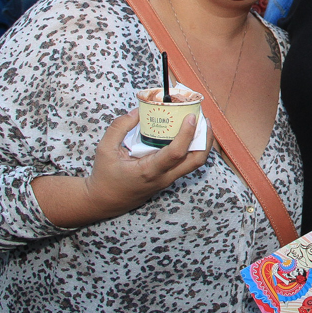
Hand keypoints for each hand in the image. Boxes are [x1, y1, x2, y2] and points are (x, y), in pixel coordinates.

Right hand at [82, 109, 212, 220]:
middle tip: (202, 117)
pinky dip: (194, 147)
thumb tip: (138, 111)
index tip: (191, 117)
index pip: (176, 154)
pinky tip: (189, 133)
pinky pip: (188, 163)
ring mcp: (169, 179)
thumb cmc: (105, 176)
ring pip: (196, 162)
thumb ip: (119, 127)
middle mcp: (164, 176)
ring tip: (201, 123)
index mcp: (149, 171)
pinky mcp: (169, 178)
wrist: (105, 201)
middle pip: (197, 160)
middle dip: (206, 138)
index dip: (187, 134)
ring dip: (203, 143)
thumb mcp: (105, 149)